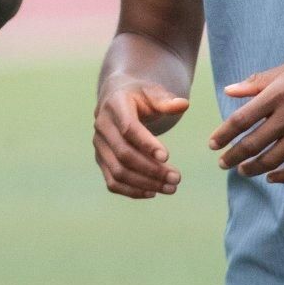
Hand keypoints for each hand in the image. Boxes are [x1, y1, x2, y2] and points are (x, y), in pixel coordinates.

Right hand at [93, 79, 190, 198]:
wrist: (116, 99)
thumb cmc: (139, 96)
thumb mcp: (152, 92)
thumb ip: (167, 101)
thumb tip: (184, 104)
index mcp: (115, 105)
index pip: (128, 128)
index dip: (146, 144)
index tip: (167, 157)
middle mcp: (102, 126)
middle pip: (124, 154)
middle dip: (151, 170)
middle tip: (177, 178)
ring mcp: (100, 145)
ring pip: (118, 172)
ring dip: (145, 183)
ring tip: (171, 188)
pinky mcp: (101, 160)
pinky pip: (112, 182)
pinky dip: (132, 191)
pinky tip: (153, 192)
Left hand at [209, 44, 283, 182]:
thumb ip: (258, 82)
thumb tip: (229, 91)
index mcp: (278, 93)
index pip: (242, 119)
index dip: (224, 134)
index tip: (212, 145)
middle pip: (253, 143)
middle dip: (234, 157)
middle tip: (222, 164)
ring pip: (273, 159)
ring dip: (253, 169)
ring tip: (243, 171)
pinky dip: (281, 176)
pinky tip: (271, 177)